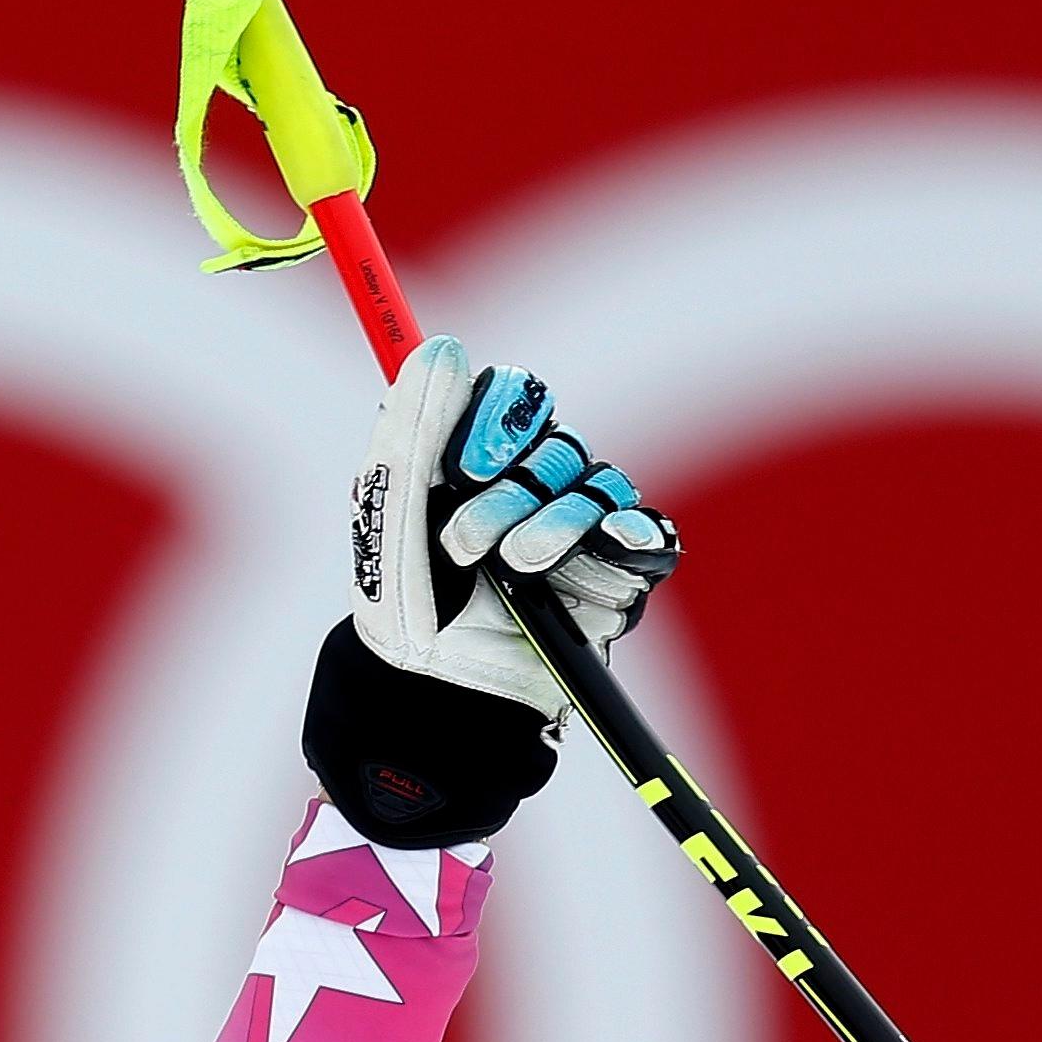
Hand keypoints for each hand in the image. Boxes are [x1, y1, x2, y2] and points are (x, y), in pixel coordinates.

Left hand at [349, 337, 675, 714]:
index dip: (502, 417)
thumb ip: (410, 431)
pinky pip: (650, 541)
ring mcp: (581, 537)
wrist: (429, 694)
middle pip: (563, 445)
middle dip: (515, 489)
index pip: (521, 399)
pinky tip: (602, 552)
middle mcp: (536, 492)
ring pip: (606, 489)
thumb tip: (442, 347)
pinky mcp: (615, 583)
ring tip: (515, 567)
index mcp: (483, 465)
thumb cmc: (399, 607)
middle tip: (467, 542)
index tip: (465, 462)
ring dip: (559, 523)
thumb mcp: (390, 514)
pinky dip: (628, 543)